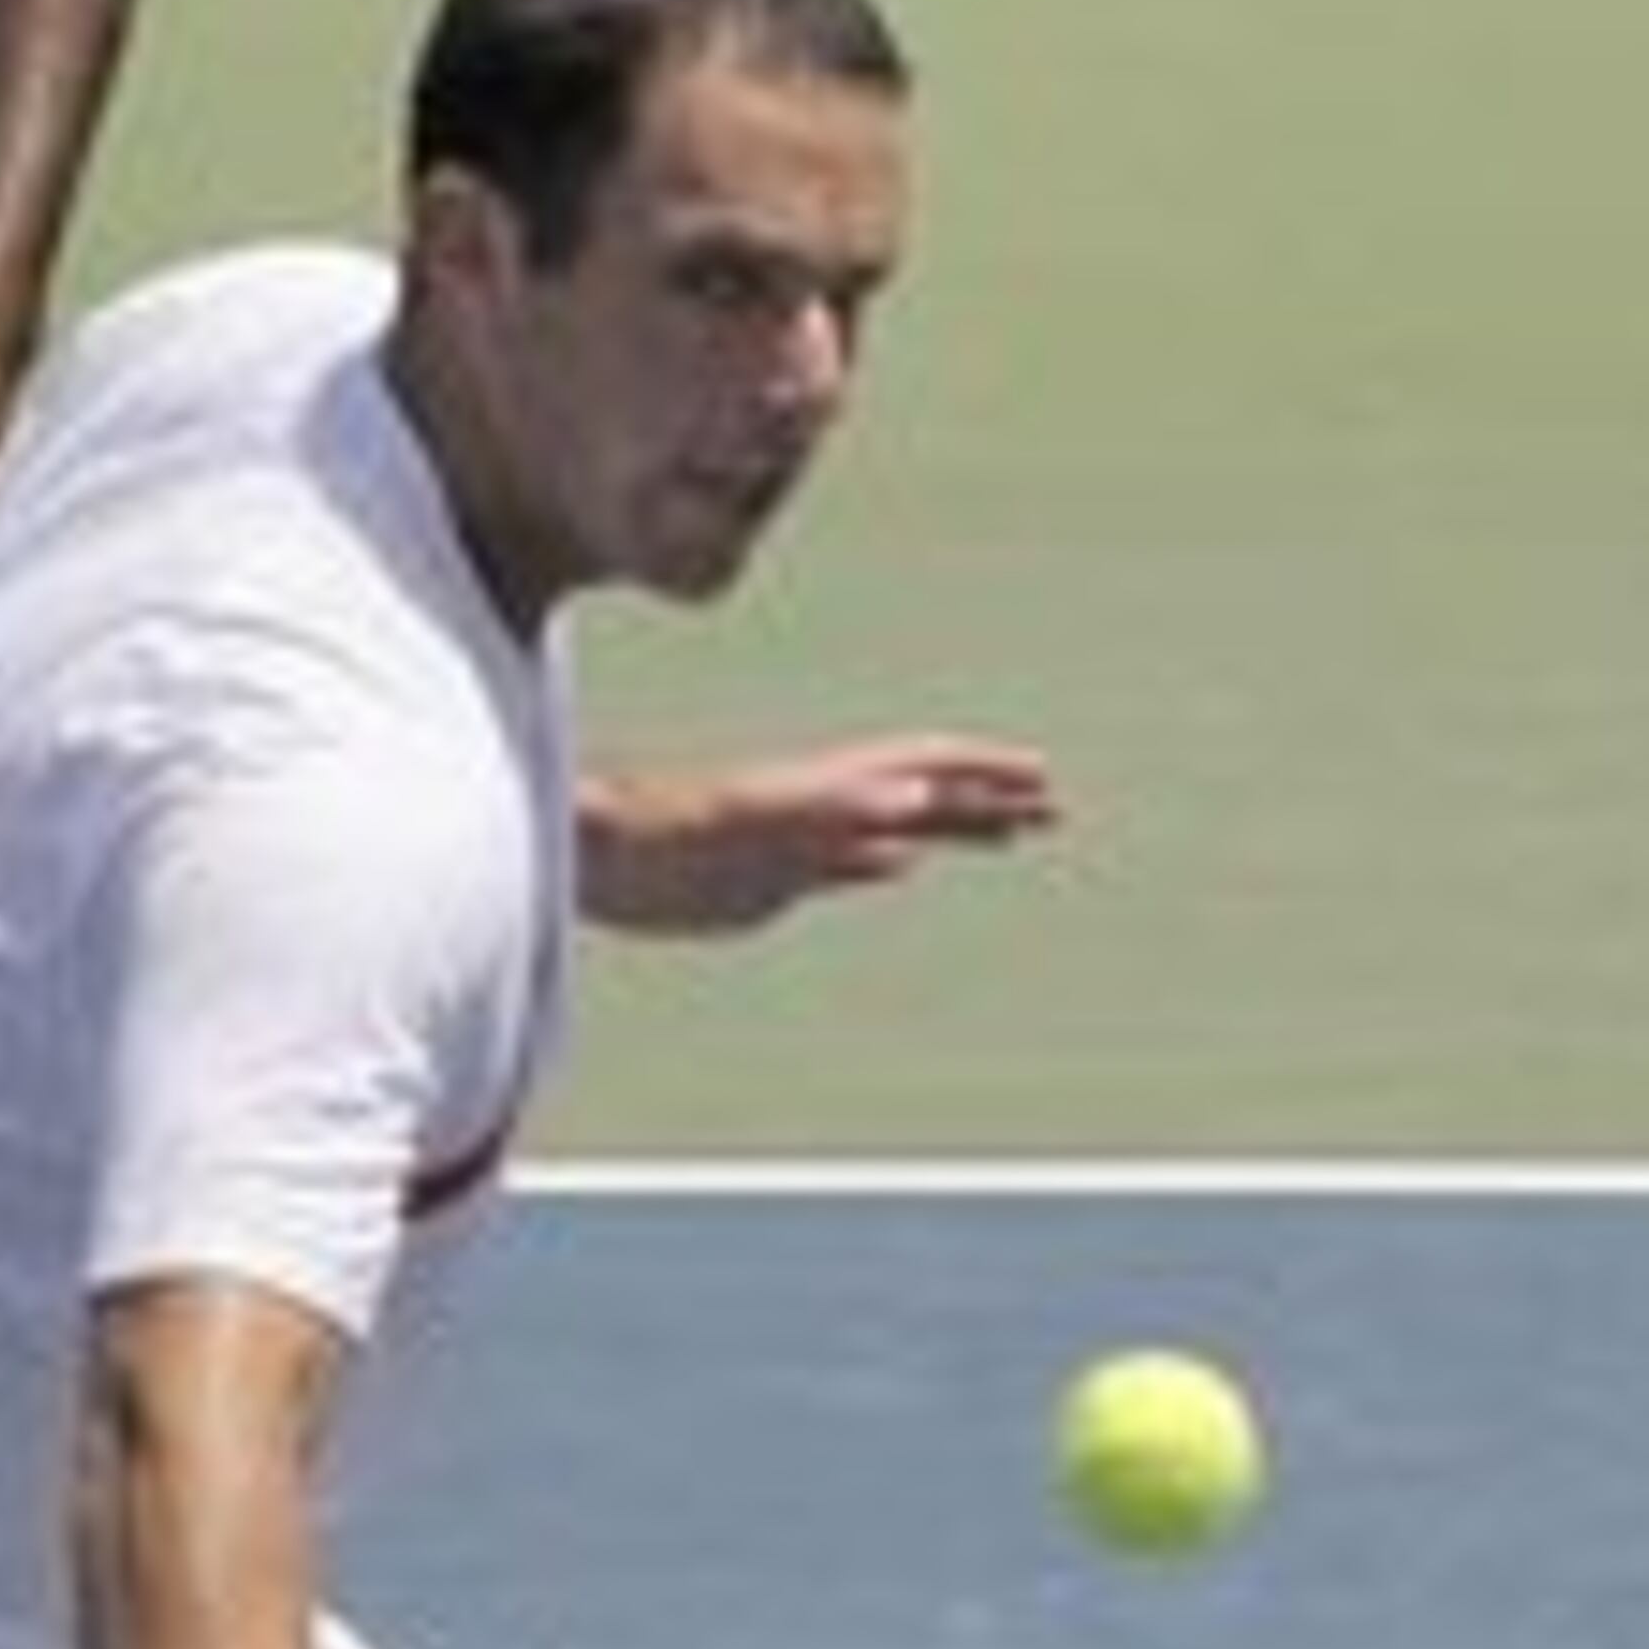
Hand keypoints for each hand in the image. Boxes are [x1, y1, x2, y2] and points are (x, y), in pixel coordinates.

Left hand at [579, 733, 1060, 935]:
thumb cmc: (660, 835)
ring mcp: (798, 843)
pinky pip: (841, 867)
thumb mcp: (751, 820)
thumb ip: (827, 810)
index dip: (982, 772)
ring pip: (893, 829)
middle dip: (990, 799)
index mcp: (824, 791)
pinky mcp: (767, 879)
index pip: (923, 769)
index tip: (1040, 777)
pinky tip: (902, 866)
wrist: (593, 857)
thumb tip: (910, 804)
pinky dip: (881, 864)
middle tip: (1055, 808)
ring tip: (1010, 834)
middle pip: (924, 795)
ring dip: (953, 828)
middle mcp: (819, 810)